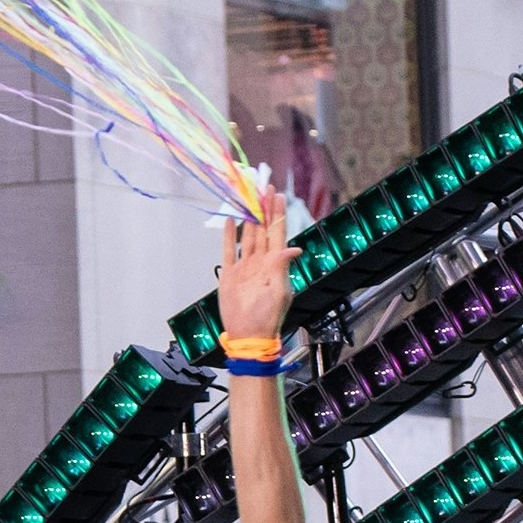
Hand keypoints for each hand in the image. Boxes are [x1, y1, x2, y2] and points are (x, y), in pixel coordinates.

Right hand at [214, 170, 291, 361]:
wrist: (247, 335)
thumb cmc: (267, 318)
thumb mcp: (280, 291)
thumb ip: (282, 267)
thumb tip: (294, 249)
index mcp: (274, 264)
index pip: (277, 232)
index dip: (277, 213)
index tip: (277, 194)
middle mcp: (260, 262)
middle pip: (262, 229)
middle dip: (263, 208)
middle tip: (263, 187)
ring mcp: (244, 267)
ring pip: (247, 235)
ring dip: (248, 217)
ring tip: (248, 198)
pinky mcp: (229, 275)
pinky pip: (228, 250)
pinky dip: (229, 235)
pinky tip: (231, 220)